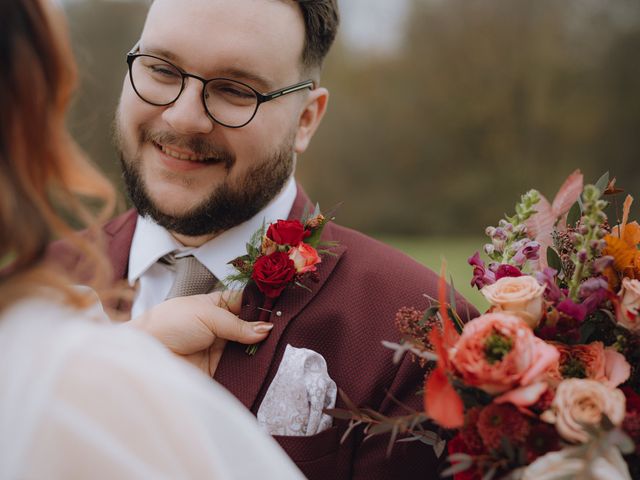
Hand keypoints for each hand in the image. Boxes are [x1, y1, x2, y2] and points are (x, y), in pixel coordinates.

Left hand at [129, 291, 272, 375]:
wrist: (144, 356)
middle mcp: (221, 327)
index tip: (284, 307)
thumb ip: (237, 324)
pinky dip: (253, 368)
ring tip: (283, 346)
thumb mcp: (206, 315)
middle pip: (251, 327)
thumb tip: (266, 328)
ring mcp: (221, 349)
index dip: (262, 304)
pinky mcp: (219, 371)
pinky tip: (267, 363)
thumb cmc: (167, 324)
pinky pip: (241, 369)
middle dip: (266, 328)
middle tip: (288, 329)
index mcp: (216, 306)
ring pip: (249, 348)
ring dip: (262, 348)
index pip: (246, 303)